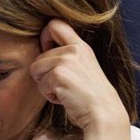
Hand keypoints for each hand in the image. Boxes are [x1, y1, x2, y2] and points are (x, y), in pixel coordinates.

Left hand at [29, 19, 129, 133]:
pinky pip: (40, 85)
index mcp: (81, 46)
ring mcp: (66, 61)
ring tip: (65, 91)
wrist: (104, 115)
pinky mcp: (59, 75)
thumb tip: (42, 54)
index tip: (48, 53)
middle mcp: (74, 50)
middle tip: (63, 85)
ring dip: (46, 85)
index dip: (45, 37)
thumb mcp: (83, 69)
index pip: (55, 24)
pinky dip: (49, 96)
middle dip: (45, 74)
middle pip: (39, 56)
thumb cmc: (91, 98)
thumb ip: (67, 58)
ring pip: (36, 70)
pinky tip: (65, 98)